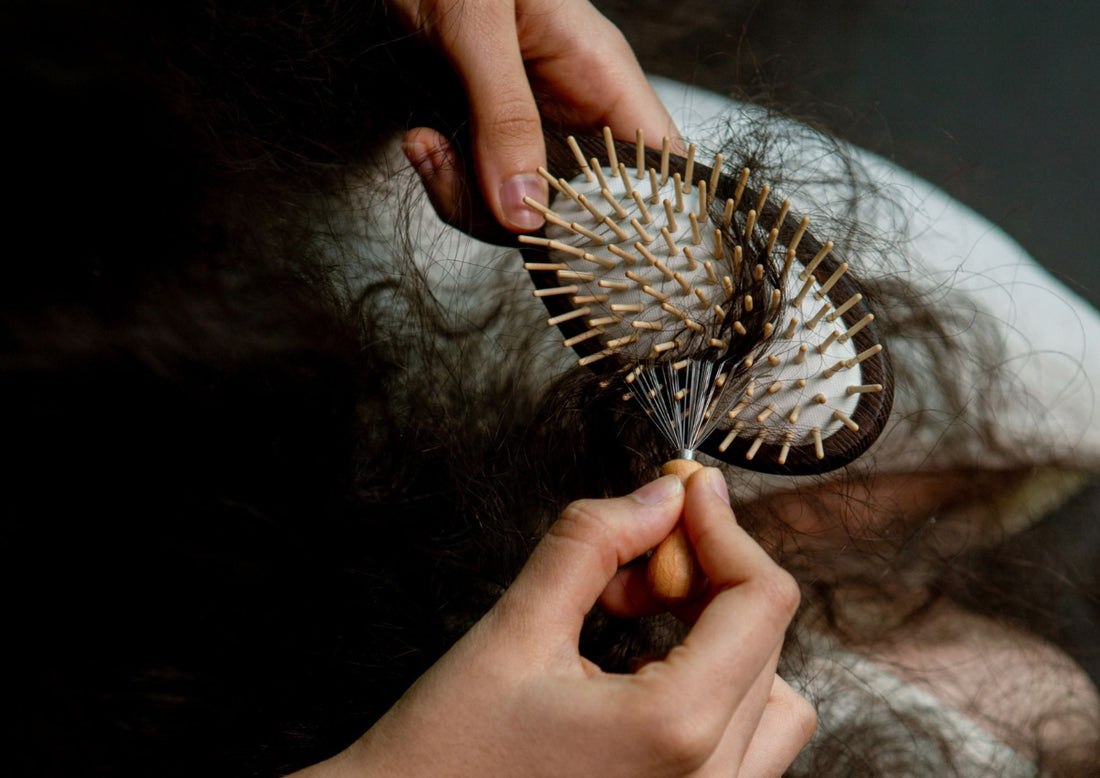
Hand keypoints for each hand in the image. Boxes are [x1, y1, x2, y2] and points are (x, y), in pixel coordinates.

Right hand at [294, 468, 814, 776]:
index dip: (724, 529)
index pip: (761, 600)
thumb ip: (593, 544)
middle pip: (767, 641)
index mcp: (678, 729)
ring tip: (636, 619)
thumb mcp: (513, 630)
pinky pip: (742, 744)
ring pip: (772, 699)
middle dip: (705, 577)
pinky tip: (638, 670)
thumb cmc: (445, 757)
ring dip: (721, 638)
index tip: (685, 493)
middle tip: (626, 566)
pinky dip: (712, 688)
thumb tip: (661, 497)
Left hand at [393, 0, 679, 236]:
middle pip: (585, 205)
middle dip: (525, 218)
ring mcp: (532, 126)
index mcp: (599, 71)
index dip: (639, 217)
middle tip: (469, 190)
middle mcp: (574, 107)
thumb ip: (503, 115)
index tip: (585, 245)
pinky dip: (448, 184)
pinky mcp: (489, 137)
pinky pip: (483, 192)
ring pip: (526, 208)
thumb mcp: (477, 29)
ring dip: (471, 201)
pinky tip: (421, 144)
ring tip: (429, 151)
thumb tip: (525, 212)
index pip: (657, 162)